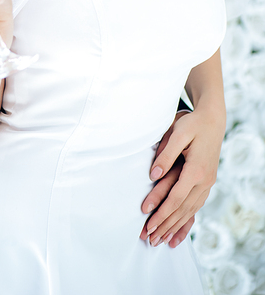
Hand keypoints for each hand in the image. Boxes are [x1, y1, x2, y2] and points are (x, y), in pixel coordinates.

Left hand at [140, 108, 223, 247]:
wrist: (212, 119)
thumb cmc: (192, 123)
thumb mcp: (177, 133)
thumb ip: (165, 155)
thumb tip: (152, 175)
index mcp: (196, 170)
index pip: (175, 198)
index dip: (161, 213)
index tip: (147, 224)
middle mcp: (204, 180)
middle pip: (182, 210)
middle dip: (165, 226)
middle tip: (150, 241)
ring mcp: (208, 183)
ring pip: (190, 211)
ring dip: (175, 227)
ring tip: (162, 241)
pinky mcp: (207, 181)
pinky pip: (197, 206)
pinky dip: (187, 220)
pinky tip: (180, 229)